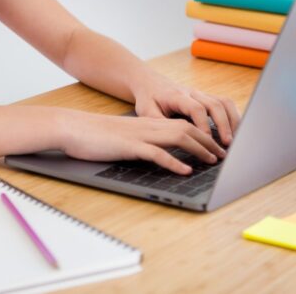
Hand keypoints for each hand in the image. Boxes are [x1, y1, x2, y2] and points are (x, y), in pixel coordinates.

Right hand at [57, 109, 227, 175]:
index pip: (182, 125)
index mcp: (147, 124)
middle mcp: (147, 126)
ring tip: (213, 161)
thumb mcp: (123, 137)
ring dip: (198, 149)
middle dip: (208, 141)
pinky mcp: (129, 145)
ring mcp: (139, 135)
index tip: (216, 147)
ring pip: (177, 137)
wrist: (72, 128)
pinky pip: (156, 153)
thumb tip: (156, 154)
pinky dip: (173, 162)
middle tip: (223, 155)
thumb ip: (140, 142)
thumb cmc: (94, 135)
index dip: (202, 135)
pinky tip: (184, 170)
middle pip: (186, 129)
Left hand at [129, 69, 241, 144]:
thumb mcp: (146, 112)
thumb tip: (172, 138)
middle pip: (214, 104)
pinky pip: (224, 103)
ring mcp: (201, 94)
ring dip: (231, 120)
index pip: (196, 108)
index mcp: (177, 96)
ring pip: (223, 102)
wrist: (150, 83)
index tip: (208, 140)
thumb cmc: (148, 99)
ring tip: (234, 139)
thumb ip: (159, 123)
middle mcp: (192, 93)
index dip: (204, 124)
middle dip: (223, 124)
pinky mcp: (206, 98)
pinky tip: (234, 131)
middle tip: (227, 143)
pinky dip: (232, 116)